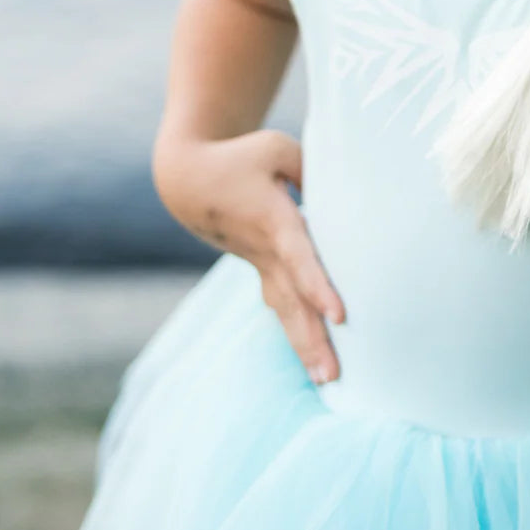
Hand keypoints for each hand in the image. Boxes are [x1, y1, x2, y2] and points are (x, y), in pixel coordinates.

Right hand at [154, 129, 345, 385]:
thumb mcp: (276, 149)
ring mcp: (260, 263)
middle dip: (313, 338)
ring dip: (305, 345)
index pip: (299, 259)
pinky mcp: (261, 268)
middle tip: (333, 377)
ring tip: (326, 380)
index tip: (340, 315)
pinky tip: (313, 358)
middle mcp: (265, 250)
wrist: (189, 179)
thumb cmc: (238, 157)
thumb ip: (310, 169)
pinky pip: (281, 305)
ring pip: (285, 310)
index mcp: (272, 220)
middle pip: (293, 300)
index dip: (319, 286)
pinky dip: (296, 330)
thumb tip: (340, 195)